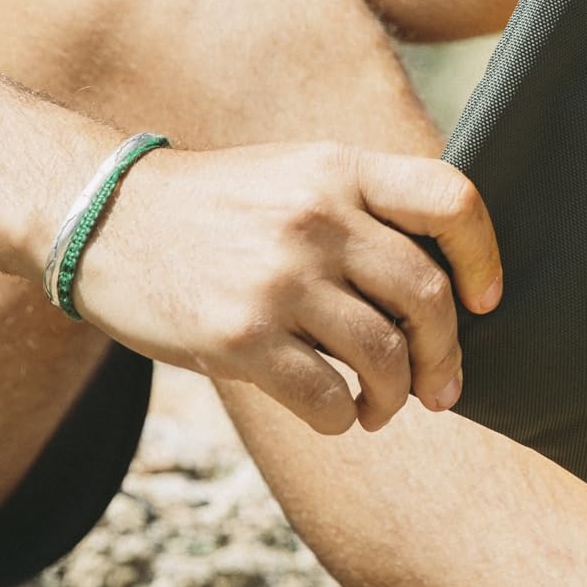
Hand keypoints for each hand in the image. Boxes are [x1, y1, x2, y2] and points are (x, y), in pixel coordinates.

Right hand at [73, 143, 501, 434]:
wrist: (100, 218)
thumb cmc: (218, 207)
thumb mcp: (298, 174)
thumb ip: (368, 210)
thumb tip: (450, 285)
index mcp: (340, 169)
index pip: (452, 200)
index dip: (484, 257)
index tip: (486, 301)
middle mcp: (316, 218)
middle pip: (427, 295)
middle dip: (445, 353)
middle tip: (441, 385)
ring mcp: (278, 277)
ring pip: (384, 354)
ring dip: (397, 394)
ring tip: (383, 405)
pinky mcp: (238, 335)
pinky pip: (326, 395)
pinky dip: (345, 417)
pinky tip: (340, 414)